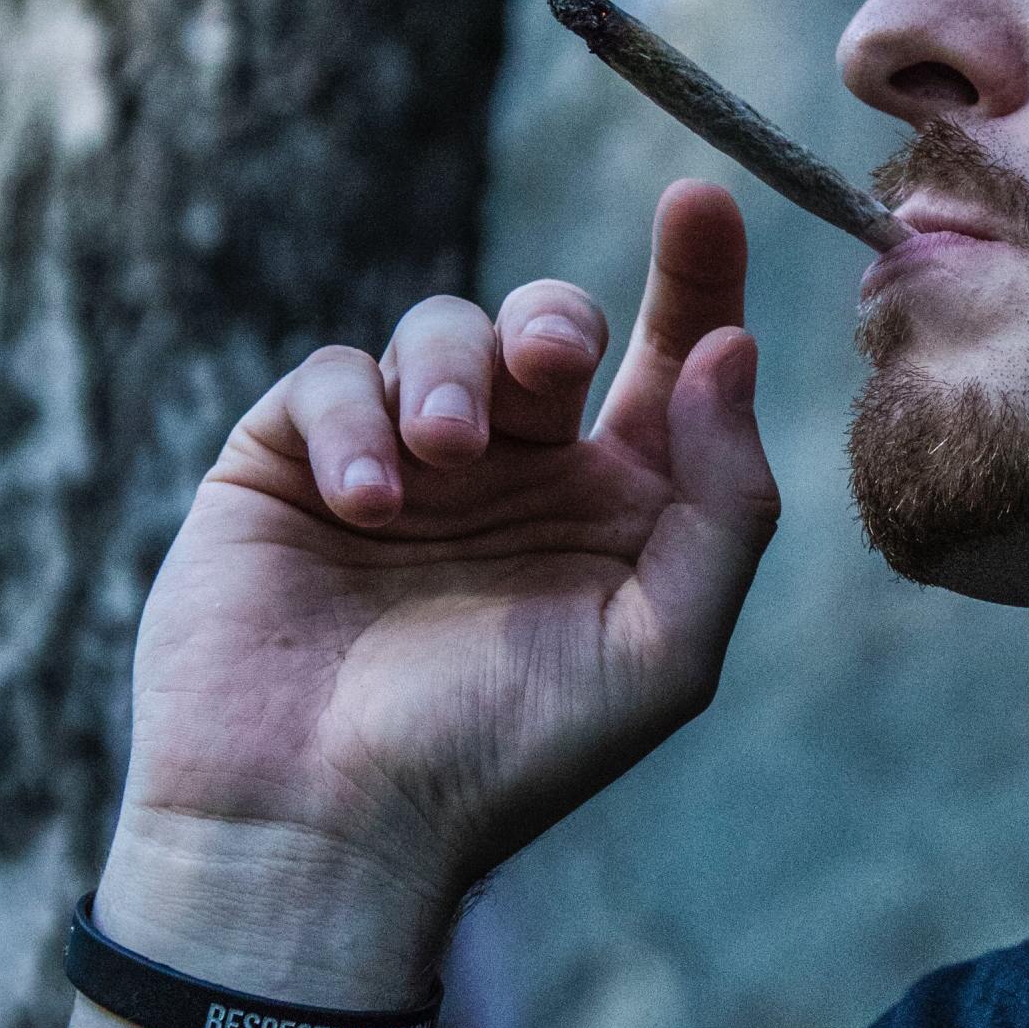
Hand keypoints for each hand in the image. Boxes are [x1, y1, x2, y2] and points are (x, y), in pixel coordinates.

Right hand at [68, 183, 778, 1027]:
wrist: (324, 827)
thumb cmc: (506, 756)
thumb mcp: (662, 648)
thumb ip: (722, 503)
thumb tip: (735, 352)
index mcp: (614, 511)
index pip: (669, 364)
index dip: (693, 275)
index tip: (700, 200)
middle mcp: (516, 476)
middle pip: (553, 327)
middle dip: (556, 321)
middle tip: (549, 366)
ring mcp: (403, 464)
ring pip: (442, 332)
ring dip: (452, 373)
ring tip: (443, 462)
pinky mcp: (293, 464)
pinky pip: (333, 377)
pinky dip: (355, 421)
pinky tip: (364, 504)